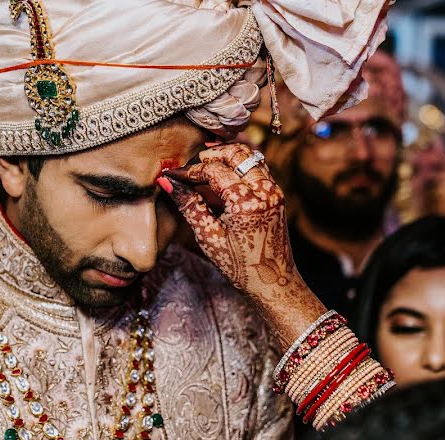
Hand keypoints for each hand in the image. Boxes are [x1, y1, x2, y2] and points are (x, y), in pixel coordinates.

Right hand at [162, 143, 325, 348]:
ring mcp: (274, 191)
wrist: (273, 283)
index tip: (172, 174)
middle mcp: (264, 191)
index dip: (189, 171)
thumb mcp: (208, 237)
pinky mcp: (276, 195)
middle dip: (210, 155)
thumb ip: (189, 205)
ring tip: (203, 169)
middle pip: (235, 153)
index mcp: (246, 203)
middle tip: (189, 166)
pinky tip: (221, 179)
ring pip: (248, 157)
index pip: (214, 171)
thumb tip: (167, 183)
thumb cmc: (240, 266)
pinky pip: (257, 169)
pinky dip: (238, 167)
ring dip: (225, 158)